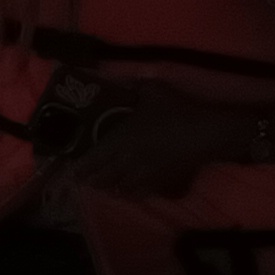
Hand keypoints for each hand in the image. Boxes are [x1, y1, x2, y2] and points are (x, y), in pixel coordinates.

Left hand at [70, 86, 236, 201]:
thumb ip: (135, 86)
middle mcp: (128, 159)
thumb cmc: (176, 111)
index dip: (81, 165)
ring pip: (119, 186)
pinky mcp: (160, 181)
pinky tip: (126, 192)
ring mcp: (144, 173)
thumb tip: (126, 80)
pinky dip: (129, 194)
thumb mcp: (153, 90)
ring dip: (107, 187)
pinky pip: (139, 193)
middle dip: (90, 179)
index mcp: (122, 139)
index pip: (95, 157)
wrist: (203, 134)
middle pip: (103, 176)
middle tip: (82, 180)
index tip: (71, 170)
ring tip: (100, 186)